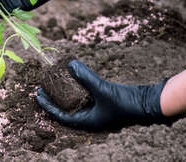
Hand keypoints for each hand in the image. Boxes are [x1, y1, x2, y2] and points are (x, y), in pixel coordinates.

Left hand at [37, 60, 168, 130]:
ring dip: (64, 94)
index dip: (48, 107)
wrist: (148, 102)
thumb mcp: (102, 89)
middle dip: (53, 100)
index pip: (61, 116)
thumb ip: (86, 77)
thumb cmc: (126, 102)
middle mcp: (91, 117)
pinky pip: (84, 97)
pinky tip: (72, 79)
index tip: (37, 95)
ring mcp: (97, 110)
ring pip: (75, 103)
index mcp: (88, 121)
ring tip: (54, 82)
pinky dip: (77, 89)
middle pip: (66, 110)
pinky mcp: (103, 102)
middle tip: (41, 88)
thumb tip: (70, 64)